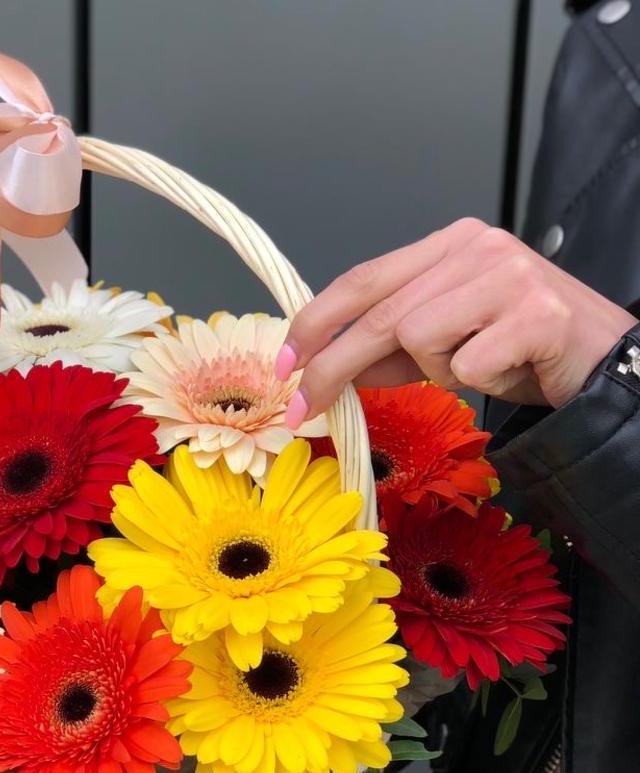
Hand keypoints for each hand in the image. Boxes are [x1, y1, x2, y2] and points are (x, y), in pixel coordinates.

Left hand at [277, 217, 635, 423]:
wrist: (604, 360)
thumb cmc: (520, 349)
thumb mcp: (443, 348)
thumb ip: (388, 352)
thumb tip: (326, 369)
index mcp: (448, 246)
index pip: (363, 279)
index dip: (316, 322)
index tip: (286, 361)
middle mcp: (476, 247)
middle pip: (379, 313)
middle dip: (333, 367)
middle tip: (304, 407)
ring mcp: (508, 275)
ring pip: (420, 338)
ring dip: (441, 370)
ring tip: (483, 363)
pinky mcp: (536, 313)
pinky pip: (467, 365)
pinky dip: (481, 380)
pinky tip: (513, 368)